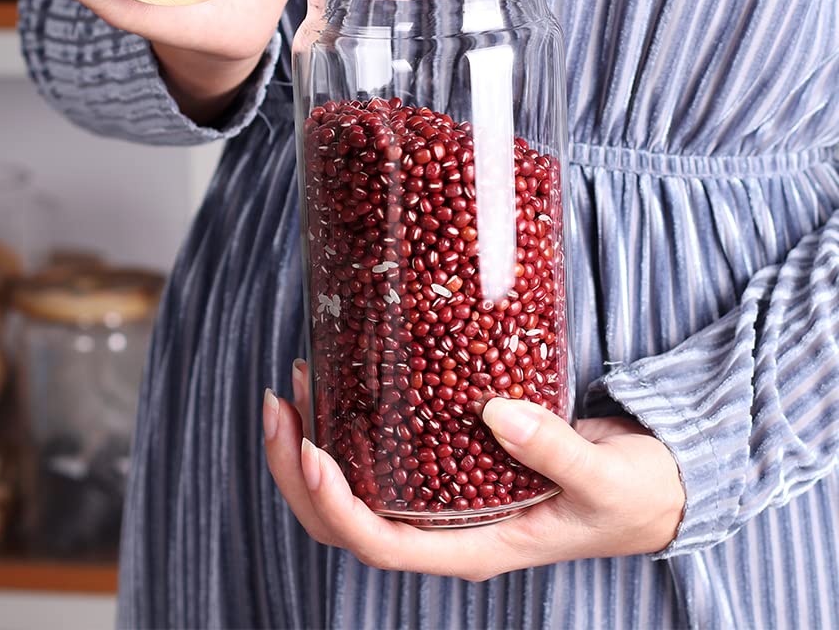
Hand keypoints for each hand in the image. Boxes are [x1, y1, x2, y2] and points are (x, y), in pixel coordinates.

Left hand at [263, 361, 684, 580]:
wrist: (647, 488)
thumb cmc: (629, 496)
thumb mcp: (604, 480)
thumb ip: (556, 451)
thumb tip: (496, 412)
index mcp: (473, 547)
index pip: (382, 545)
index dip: (337, 506)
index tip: (311, 451)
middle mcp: (443, 529)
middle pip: (344, 521)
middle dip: (297, 469)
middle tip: (281, 402)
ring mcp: (439, 500)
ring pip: (350, 489)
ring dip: (309, 443)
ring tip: (295, 382)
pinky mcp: (443, 464)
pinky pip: (378, 455)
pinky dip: (347, 424)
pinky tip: (337, 381)